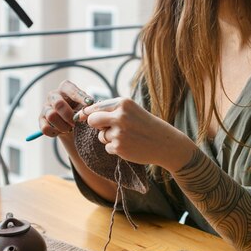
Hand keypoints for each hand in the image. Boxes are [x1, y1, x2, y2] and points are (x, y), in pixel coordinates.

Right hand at [39, 80, 93, 137]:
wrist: (71, 125)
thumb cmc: (79, 111)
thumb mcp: (85, 106)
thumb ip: (87, 105)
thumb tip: (89, 105)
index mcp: (65, 88)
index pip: (71, 90)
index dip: (80, 97)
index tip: (89, 103)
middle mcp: (53, 95)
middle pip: (58, 104)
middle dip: (69, 115)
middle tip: (75, 122)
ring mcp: (46, 107)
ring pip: (51, 116)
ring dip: (63, 125)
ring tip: (69, 128)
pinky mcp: (41, 119)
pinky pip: (45, 128)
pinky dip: (55, 132)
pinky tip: (61, 132)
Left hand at [76, 97, 194, 171]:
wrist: (165, 143)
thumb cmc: (146, 126)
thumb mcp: (132, 111)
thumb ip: (112, 110)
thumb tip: (86, 114)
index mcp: (123, 103)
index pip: (96, 106)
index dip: (89, 113)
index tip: (87, 117)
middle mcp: (120, 116)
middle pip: (92, 120)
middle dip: (95, 125)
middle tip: (105, 128)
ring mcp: (119, 132)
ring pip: (101, 136)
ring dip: (110, 138)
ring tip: (127, 137)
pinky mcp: (119, 147)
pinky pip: (107, 147)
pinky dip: (116, 148)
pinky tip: (130, 146)